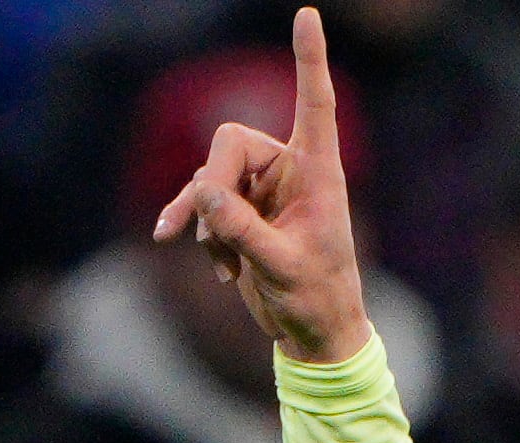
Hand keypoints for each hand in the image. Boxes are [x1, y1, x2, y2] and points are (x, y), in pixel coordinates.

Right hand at [153, 6, 369, 366]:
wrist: (311, 333)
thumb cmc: (316, 300)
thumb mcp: (281, 267)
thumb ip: (242, 230)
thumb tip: (203, 192)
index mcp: (320, 173)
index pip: (314, 103)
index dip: (309, 59)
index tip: (308, 14)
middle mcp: (290, 171)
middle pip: (228, 143)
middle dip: (212, 184)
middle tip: (212, 228)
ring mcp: (262, 188)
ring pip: (209, 176)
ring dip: (207, 220)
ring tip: (223, 264)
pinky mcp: (240, 209)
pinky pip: (202, 202)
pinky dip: (198, 230)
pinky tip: (212, 267)